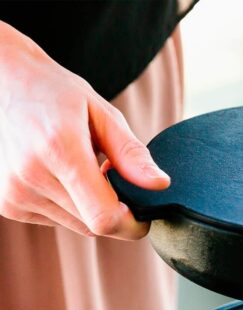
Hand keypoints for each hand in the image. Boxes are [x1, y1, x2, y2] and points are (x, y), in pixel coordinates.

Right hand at [0, 22, 169, 238]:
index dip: (131, 224)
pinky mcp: (8, 204)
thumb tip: (160, 185)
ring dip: (91, 208)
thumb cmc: (59, 95)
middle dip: (114, 211)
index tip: (143, 213)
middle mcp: (31, 175)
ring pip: (79, 226)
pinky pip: (59, 221)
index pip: (103, 217)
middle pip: (94, 225)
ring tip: (82, 170)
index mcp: (59, 149)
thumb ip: (132, 154)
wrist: (5, 83)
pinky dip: (71, 207)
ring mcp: (14, 193)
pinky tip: (62, 176)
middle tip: (110, 177)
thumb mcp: (103, 115)